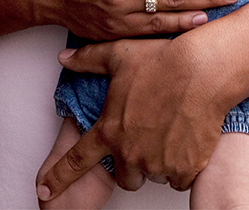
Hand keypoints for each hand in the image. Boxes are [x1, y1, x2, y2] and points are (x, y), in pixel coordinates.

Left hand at [36, 38, 230, 199]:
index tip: (44, 193)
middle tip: (146, 142)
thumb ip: (89, 60)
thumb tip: (65, 58)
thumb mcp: (120, 55)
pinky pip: (180, 179)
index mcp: (110, 130)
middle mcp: (130, 153)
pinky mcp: (185, 167)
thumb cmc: (164, 61)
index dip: (58, 179)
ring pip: (154, 176)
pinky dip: (183, 167)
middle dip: (132, 165)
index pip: (75, 161)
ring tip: (171, 134)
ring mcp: (158, 163)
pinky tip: (188, 142)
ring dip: (159, 163)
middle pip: (125, 177)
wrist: (204, 70)